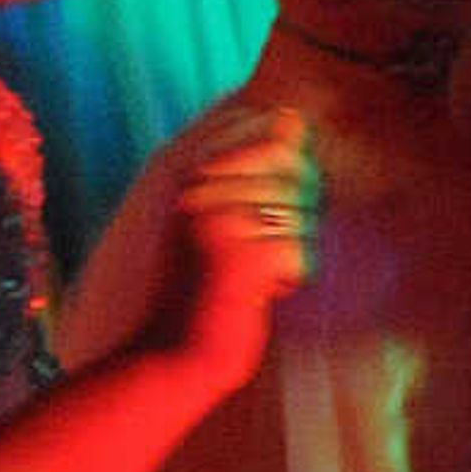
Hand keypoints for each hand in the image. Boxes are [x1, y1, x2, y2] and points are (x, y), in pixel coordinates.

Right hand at [160, 103, 317, 388]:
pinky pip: (303, 255)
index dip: (286, 169)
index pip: (275, 128)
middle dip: (294, 214)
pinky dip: (288, 280)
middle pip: (298, 170)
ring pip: (304, 215)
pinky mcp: (241, 258)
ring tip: (248, 274)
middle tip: (253, 249)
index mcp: (191, 167)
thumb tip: (291, 117)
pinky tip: (253, 293)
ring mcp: (220, 219)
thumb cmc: (200, 285)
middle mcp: (202, 185)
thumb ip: (251, 163)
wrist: (166, 353)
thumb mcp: (215, 213)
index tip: (259, 207)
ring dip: (289, 250)